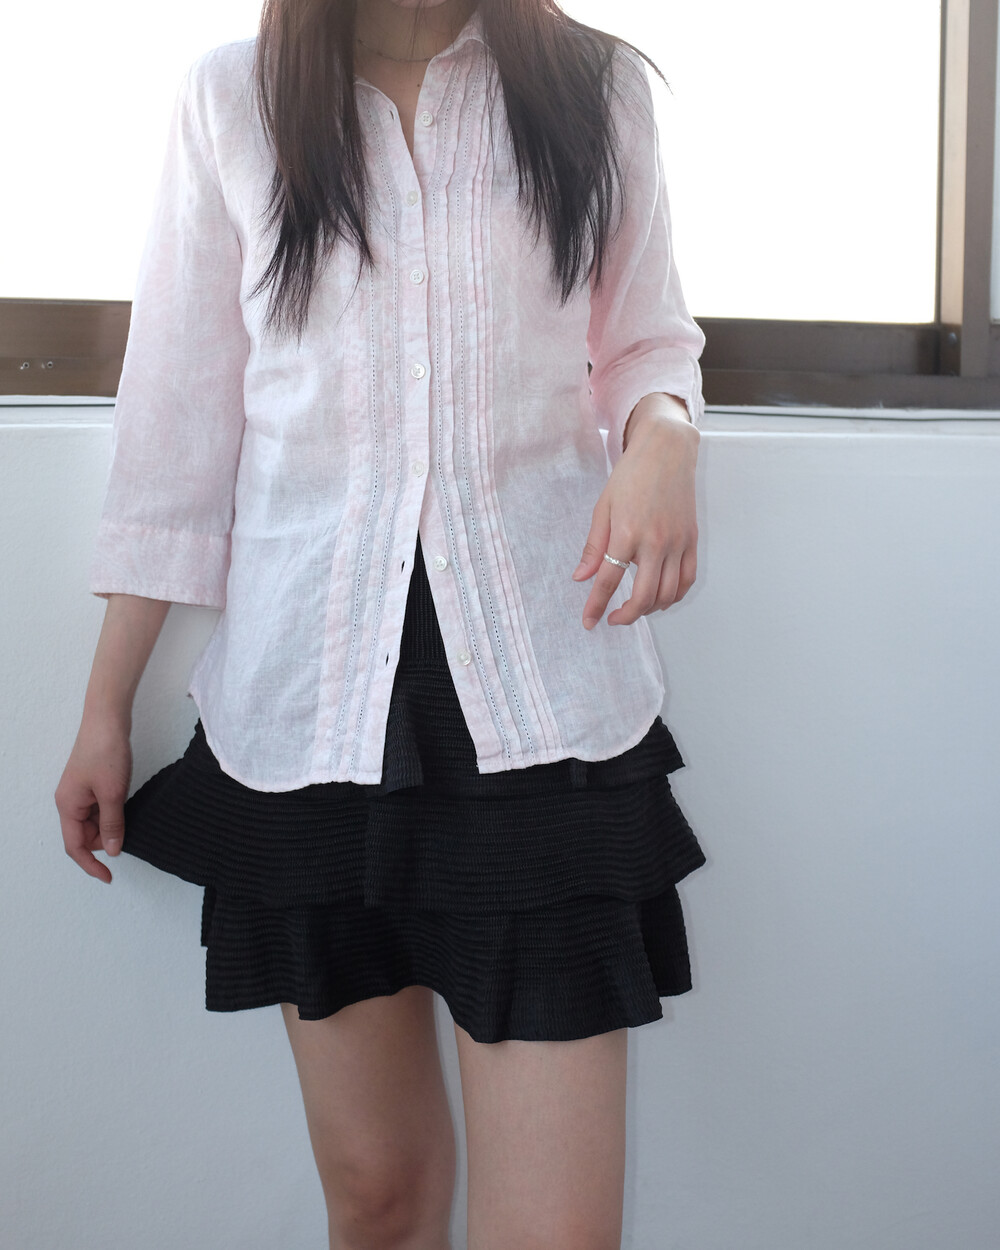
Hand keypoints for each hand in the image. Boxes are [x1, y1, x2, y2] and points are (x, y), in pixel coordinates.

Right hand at [54, 712, 132, 883]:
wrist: (107, 718)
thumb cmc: (105, 751)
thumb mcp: (112, 792)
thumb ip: (112, 823)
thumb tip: (111, 850)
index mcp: (67, 806)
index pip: (75, 847)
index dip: (90, 865)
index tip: (108, 877)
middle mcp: (69, 801)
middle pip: (84, 836)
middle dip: (104, 842)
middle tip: (127, 836)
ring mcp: (80, 792)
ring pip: (93, 822)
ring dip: (110, 826)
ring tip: (129, 818)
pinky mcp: (91, 783)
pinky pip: (99, 808)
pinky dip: (112, 813)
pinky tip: (126, 808)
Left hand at [572, 404, 698, 628]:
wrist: (666, 450)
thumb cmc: (632, 475)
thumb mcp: (603, 508)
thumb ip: (594, 546)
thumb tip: (581, 577)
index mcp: (627, 532)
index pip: (608, 581)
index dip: (596, 606)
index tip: (589, 622)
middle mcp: (655, 542)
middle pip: (643, 596)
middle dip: (627, 616)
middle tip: (613, 619)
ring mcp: (677, 542)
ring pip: (667, 593)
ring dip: (650, 609)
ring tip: (635, 608)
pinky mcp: (691, 540)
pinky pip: (687, 579)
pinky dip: (675, 596)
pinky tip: (661, 598)